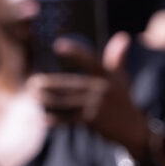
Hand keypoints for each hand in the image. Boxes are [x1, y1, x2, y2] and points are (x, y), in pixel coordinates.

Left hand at [29, 33, 150, 154]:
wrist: (132, 128)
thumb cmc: (122, 99)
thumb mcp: (121, 78)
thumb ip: (117, 58)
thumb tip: (123, 37)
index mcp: (106, 76)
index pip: (90, 60)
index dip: (75, 52)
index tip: (58, 45)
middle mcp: (102, 89)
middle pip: (69, 84)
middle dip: (49, 84)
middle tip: (32, 82)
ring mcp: (96, 106)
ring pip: (66, 102)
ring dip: (47, 101)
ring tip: (34, 97)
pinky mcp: (92, 121)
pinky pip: (69, 119)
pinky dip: (56, 120)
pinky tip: (43, 118)